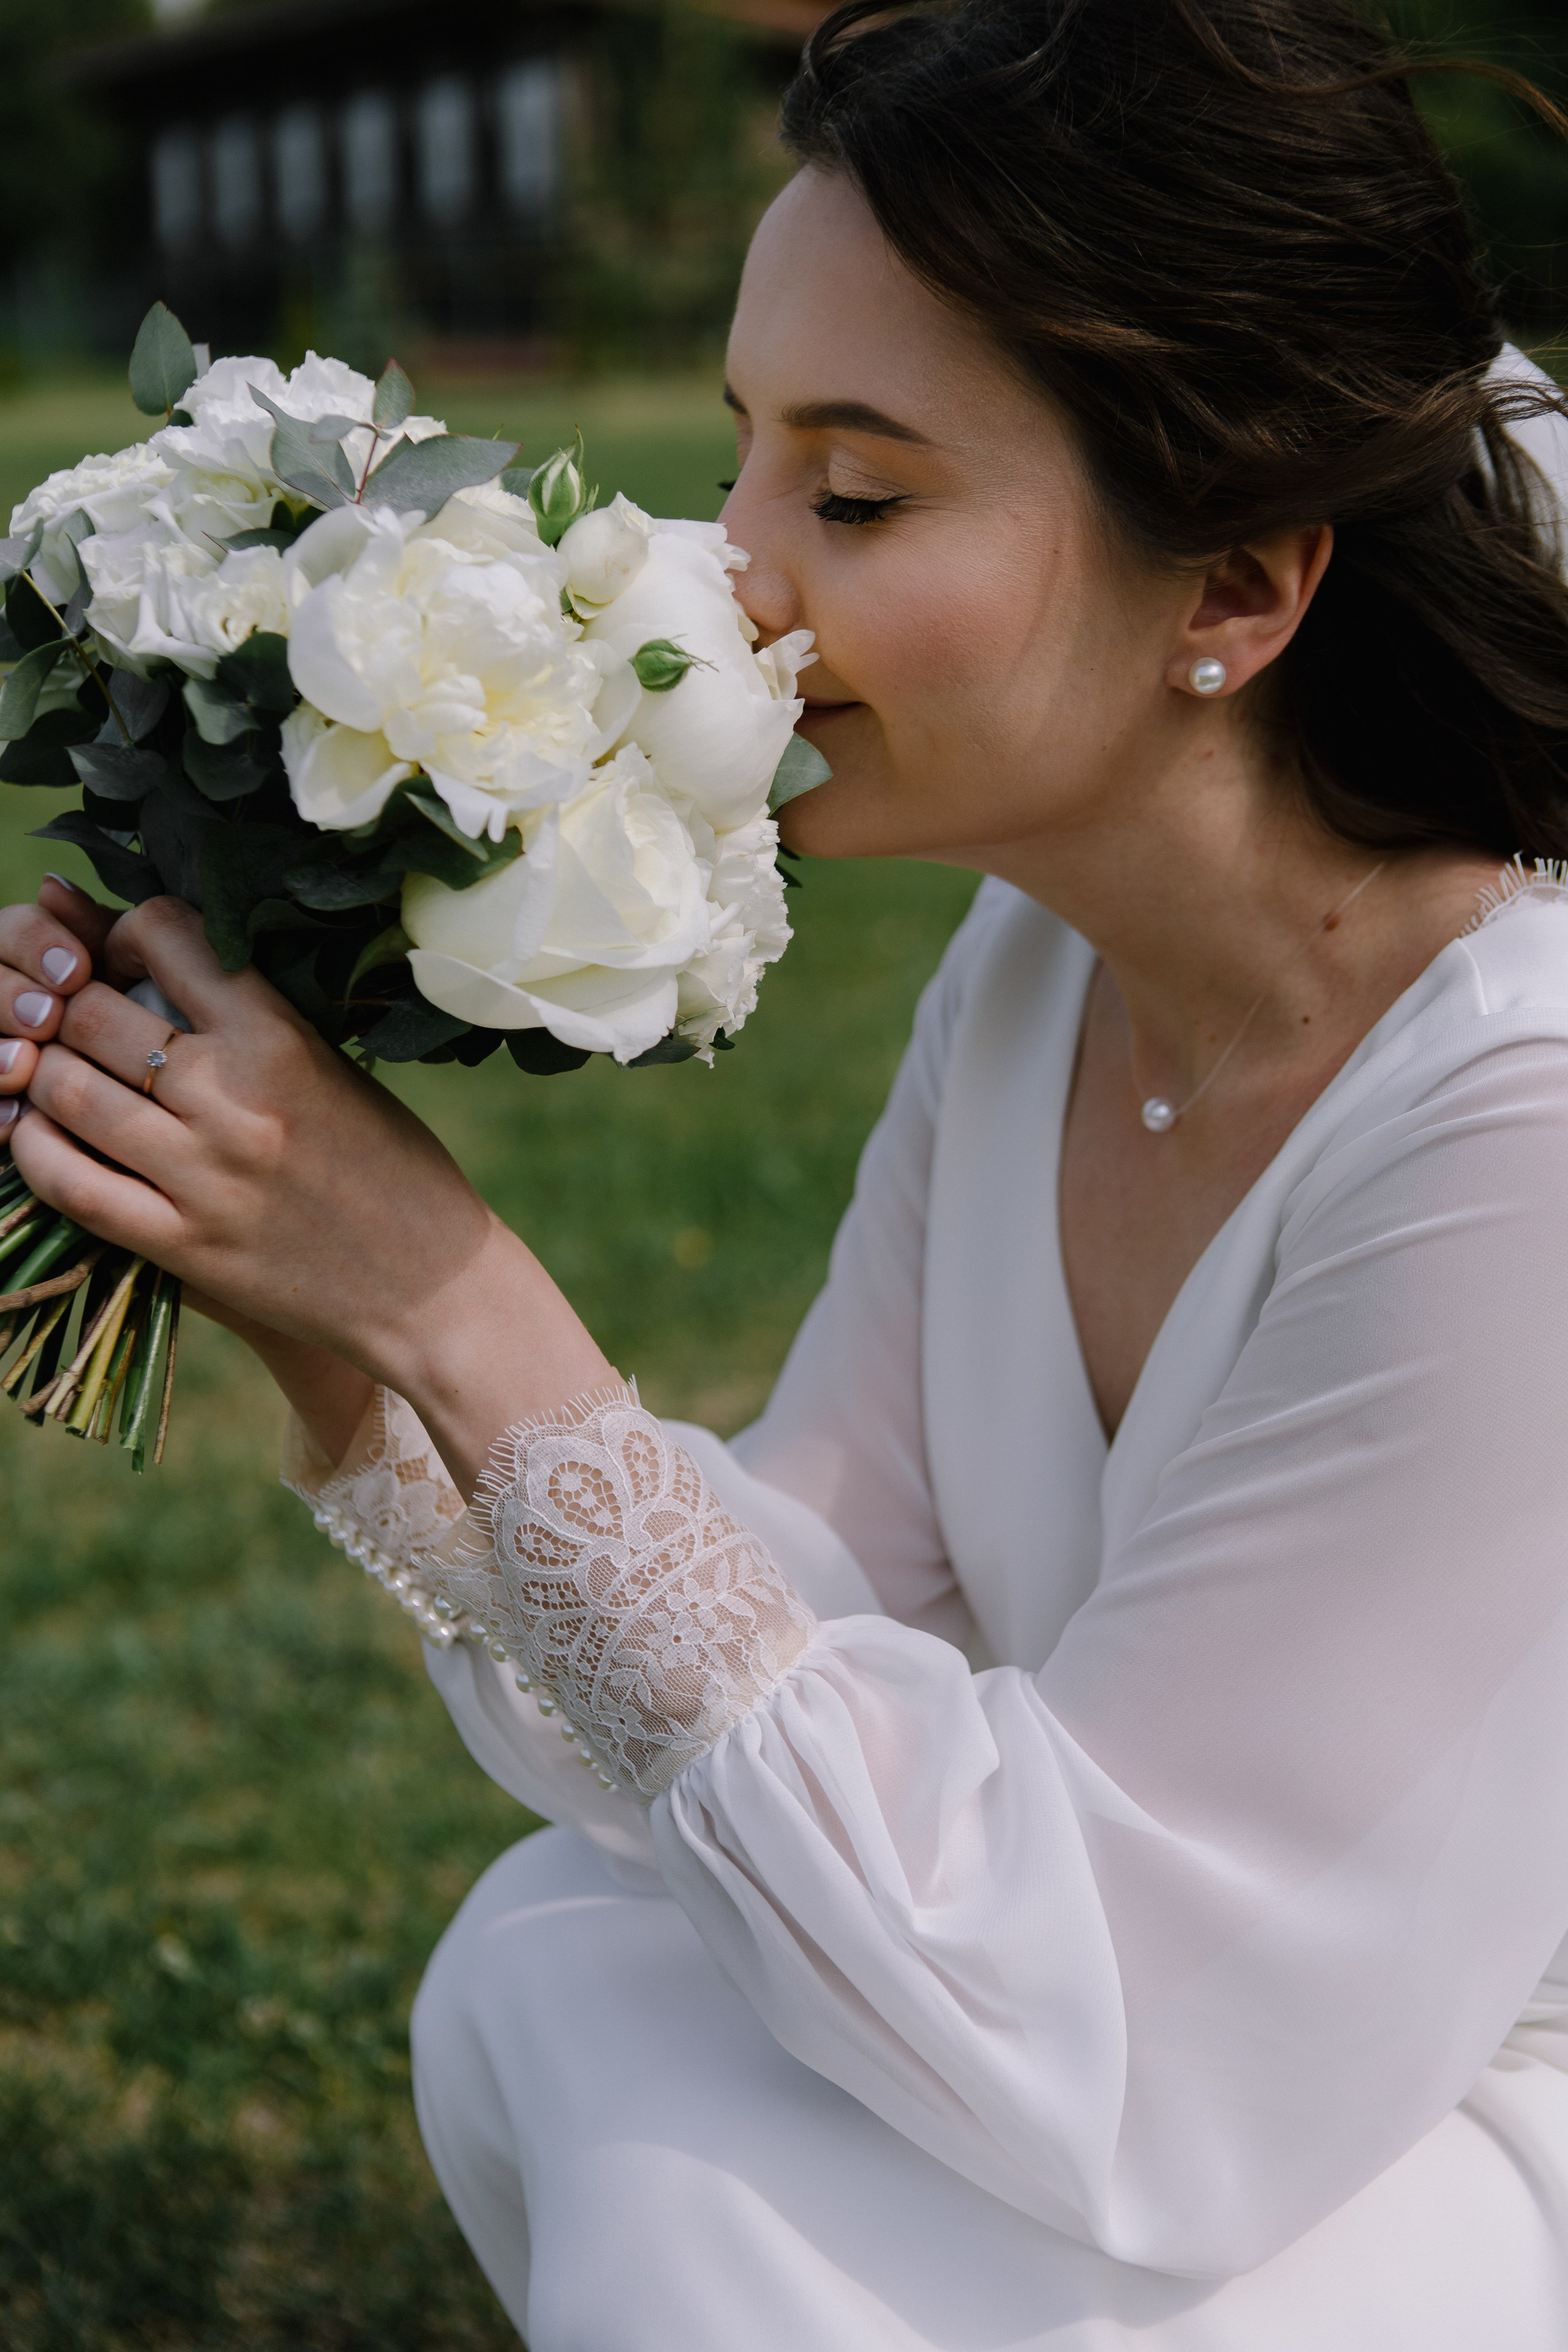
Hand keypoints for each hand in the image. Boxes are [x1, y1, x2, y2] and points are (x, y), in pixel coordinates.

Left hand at [1, 884, 613, 1489]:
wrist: (432, 1288)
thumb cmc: (392, 1166)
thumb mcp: (335, 1068)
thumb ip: (247, 1018)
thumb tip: (148, 951)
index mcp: (283, 1041)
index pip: (167, 936)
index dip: (129, 933)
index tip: (130, 957)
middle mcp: (235, 1101)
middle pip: (93, 1013)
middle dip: (69, 1003)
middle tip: (76, 1018)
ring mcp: (203, 1178)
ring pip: (67, 1091)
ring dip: (44, 1071)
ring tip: (53, 1070)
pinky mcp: (182, 1247)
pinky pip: (69, 1184)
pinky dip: (34, 1149)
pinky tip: (39, 1134)